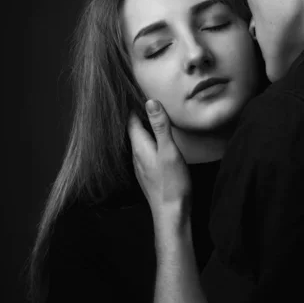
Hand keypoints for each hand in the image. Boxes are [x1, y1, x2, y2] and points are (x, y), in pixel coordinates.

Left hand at [128, 99, 191, 228]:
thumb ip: (160, 127)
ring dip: (145, 128)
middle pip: (134, 130)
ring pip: (140, 141)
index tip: (136, 90)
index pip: (131, 120)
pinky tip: (158, 141)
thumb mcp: (169, 150)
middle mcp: (136, 155)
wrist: (171, 214)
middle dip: (139, 115)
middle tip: (145, 98)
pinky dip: (150, 140)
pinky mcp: (149, 174)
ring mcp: (141, 166)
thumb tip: (150, 102)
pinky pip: (146, 151)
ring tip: (152, 116)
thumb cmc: (172, 183)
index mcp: (139, 146)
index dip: (133, 105)